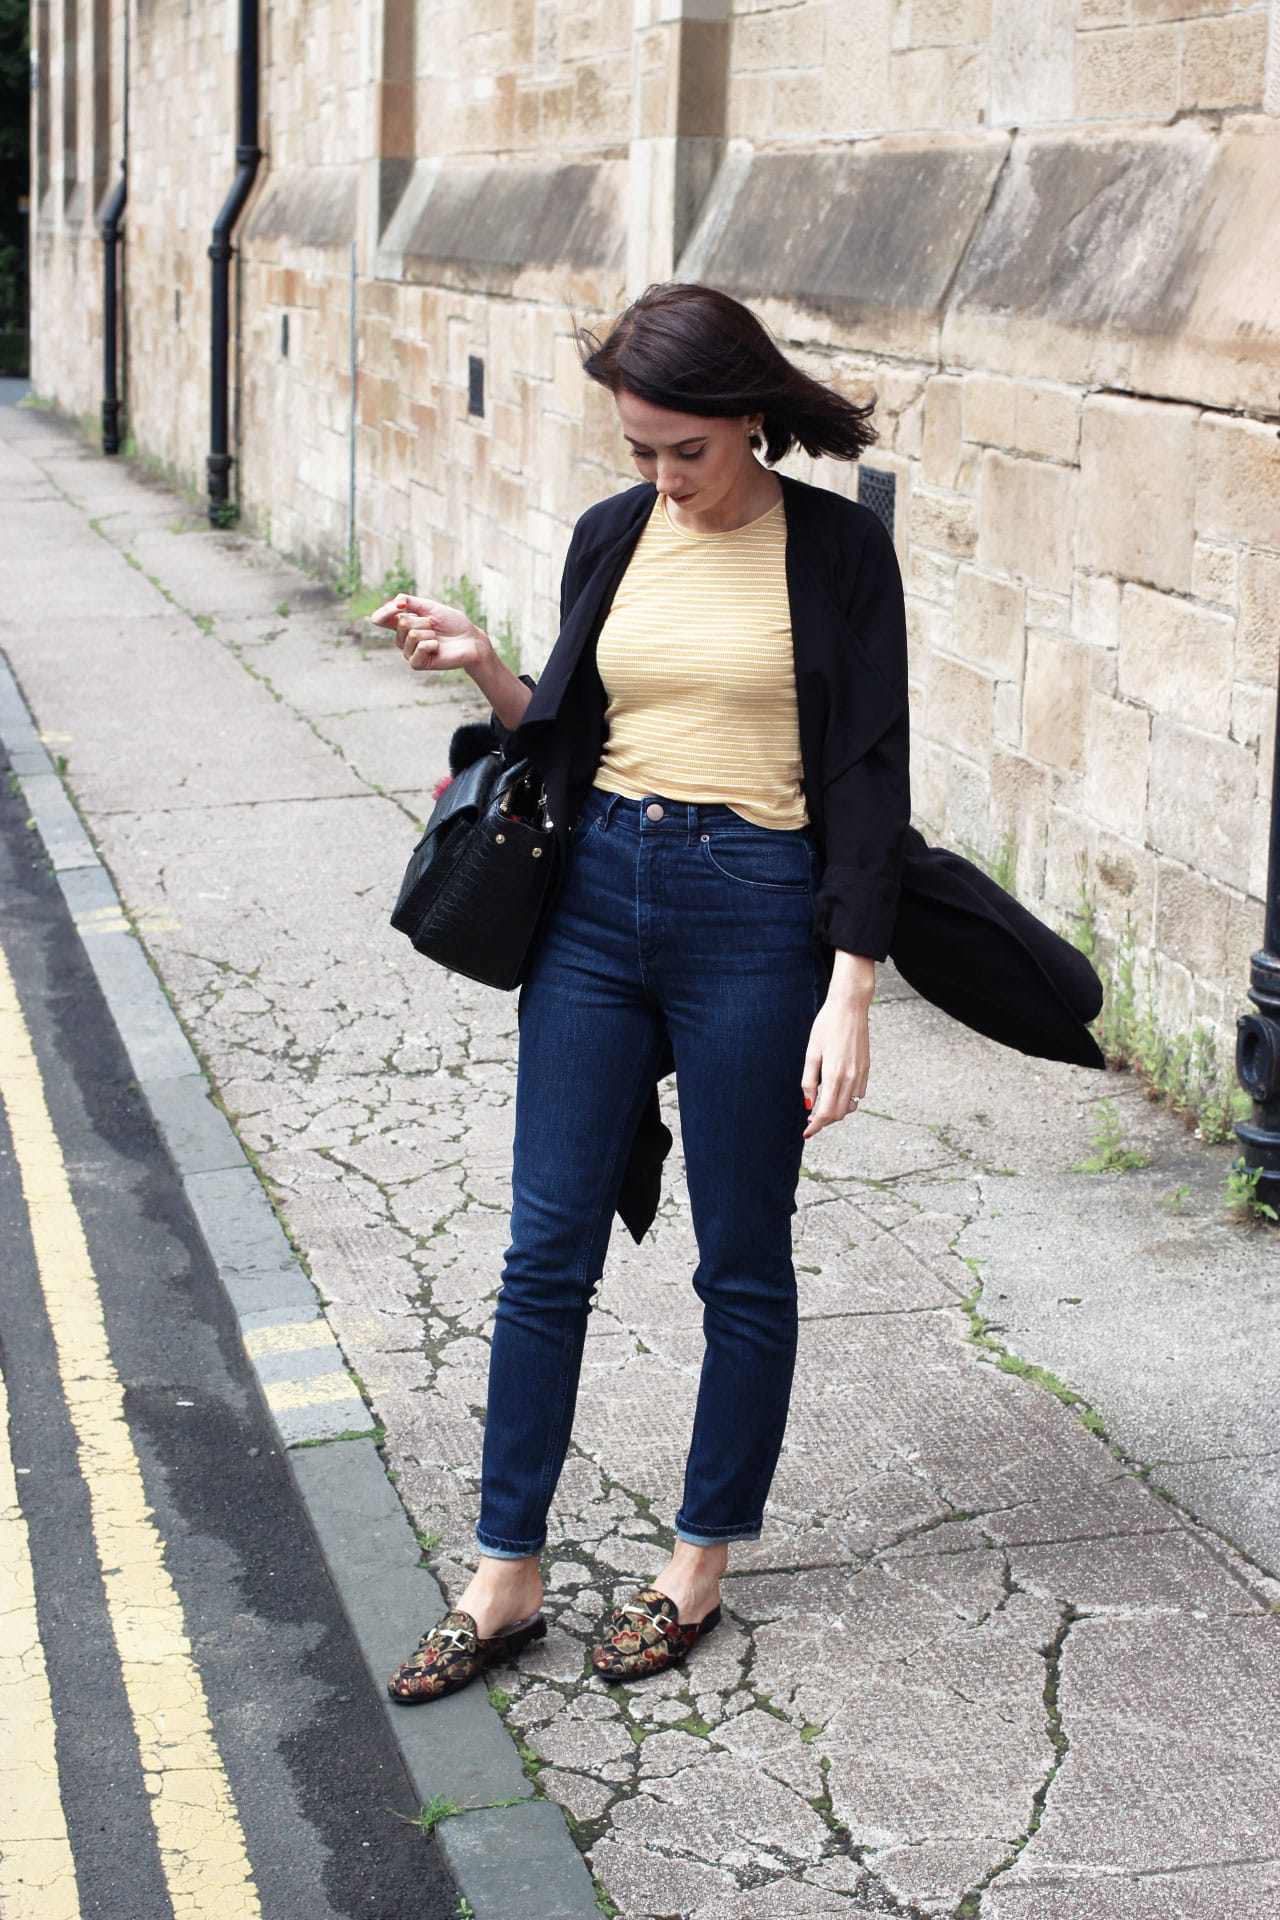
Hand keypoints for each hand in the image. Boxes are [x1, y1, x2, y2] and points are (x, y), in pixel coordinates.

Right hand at [369, 593, 487, 673]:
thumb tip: (394, 602)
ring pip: (412, 634)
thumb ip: (410, 602)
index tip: (400, 605)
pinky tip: (438, 648)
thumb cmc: (452, 623)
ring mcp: (409, 653)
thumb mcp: (430, 607)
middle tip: (434, 627)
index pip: (380, 619)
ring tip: (438, 637)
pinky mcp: (417, 664)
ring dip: (430, 632)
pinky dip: (433, 644)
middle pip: (402, 623)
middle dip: (423, 621)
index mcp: (403, 625)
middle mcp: (402, 639)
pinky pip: (420, 647)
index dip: (385, 611)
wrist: (470, 640)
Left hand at [802, 954, 873, 1138]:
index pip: (826, 1112)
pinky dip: (848, 1099)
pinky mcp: (867, 1068)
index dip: (816, 1126)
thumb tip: (808, 1104)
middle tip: (811, 1119)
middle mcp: (851, 1078)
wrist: (850, 1007)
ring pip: (851, 1105)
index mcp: (834, 1075)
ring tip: (822, 1105)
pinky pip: (858, 1094)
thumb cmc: (826, 1026)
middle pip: (839, 1113)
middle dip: (825, 1120)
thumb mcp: (812, 1053)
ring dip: (837, 1111)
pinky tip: (836, 1091)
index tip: (807, 1133)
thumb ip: (809, 1081)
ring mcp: (861, 1074)